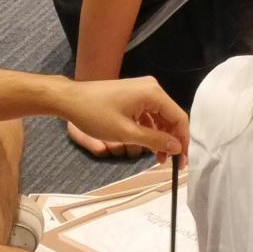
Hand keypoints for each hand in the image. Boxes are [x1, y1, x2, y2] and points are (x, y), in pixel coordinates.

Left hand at [60, 78, 187, 157]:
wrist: (69, 99)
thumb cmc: (96, 115)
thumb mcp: (126, 132)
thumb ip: (155, 140)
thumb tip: (177, 148)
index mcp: (153, 93)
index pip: (179, 118)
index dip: (182, 141)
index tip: (180, 161)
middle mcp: (152, 88)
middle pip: (171, 117)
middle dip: (171, 140)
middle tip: (169, 163)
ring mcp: (142, 90)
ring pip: (160, 117)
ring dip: (160, 137)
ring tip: (157, 158)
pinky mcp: (133, 95)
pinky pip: (149, 114)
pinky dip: (150, 129)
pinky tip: (146, 145)